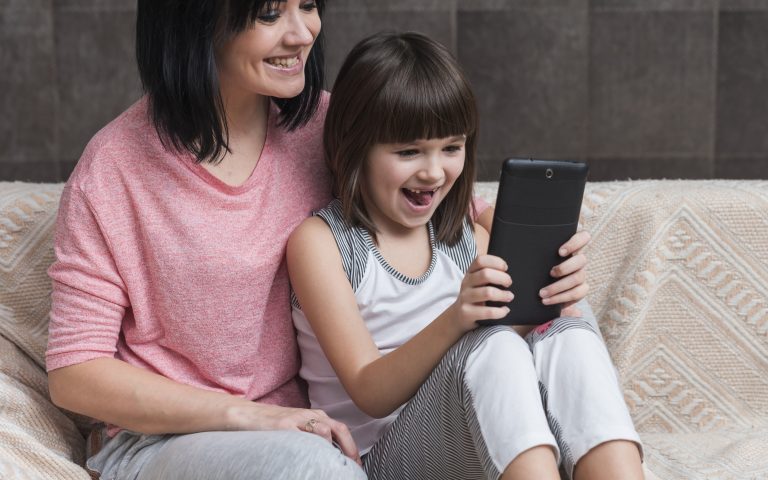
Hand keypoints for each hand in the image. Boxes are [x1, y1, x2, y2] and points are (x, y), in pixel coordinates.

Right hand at [227, 403, 361, 464]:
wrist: (247, 415)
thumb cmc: (274, 425)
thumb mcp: (299, 427)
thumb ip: (314, 437)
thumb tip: (331, 454)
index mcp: (316, 416)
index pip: (341, 430)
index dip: (352, 447)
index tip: (357, 464)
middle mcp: (310, 415)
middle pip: (338, 429)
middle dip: (350, 448)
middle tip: (355, 466)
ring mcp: (297, 419)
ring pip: (324, 430)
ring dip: (334, 447)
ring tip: (339, 464)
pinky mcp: (283, 426)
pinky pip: (302, 436)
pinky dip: (313, 446)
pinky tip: (316, 457)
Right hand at [449, 254, 512, 331]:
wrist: (458, 316)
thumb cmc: (474, 296)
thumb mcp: (477, 282)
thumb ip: (488, 275)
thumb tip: (508, 276)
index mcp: (470, 273)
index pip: (480, 260)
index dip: (495, 262)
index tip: (505, 268)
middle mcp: (466, 283)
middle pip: (485, 274)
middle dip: (502, 278)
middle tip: (509, 284)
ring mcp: (465, 297)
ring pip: (488, 292)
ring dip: (503, 295)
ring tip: (509, 297)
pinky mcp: (467, 312)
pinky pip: (488, 312)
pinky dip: (500, 312)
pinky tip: (504, 310)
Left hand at [539, 230, 590, 316]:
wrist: (541, 286)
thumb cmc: (539, 266)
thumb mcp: (539, 257)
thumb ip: (541, 248)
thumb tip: (530, 244)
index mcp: (571, 247)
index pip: (583, 237)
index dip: (575, 243)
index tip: (560, 252)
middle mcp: (579, 260)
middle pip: (581, 260)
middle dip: (565, 268)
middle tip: (550, 273)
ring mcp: (581, 274)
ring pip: (578, 278)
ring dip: (558, 287)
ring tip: (542, 293)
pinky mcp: (581, 289)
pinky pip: (577, 293)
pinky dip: (561, 298)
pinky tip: (547, 301)